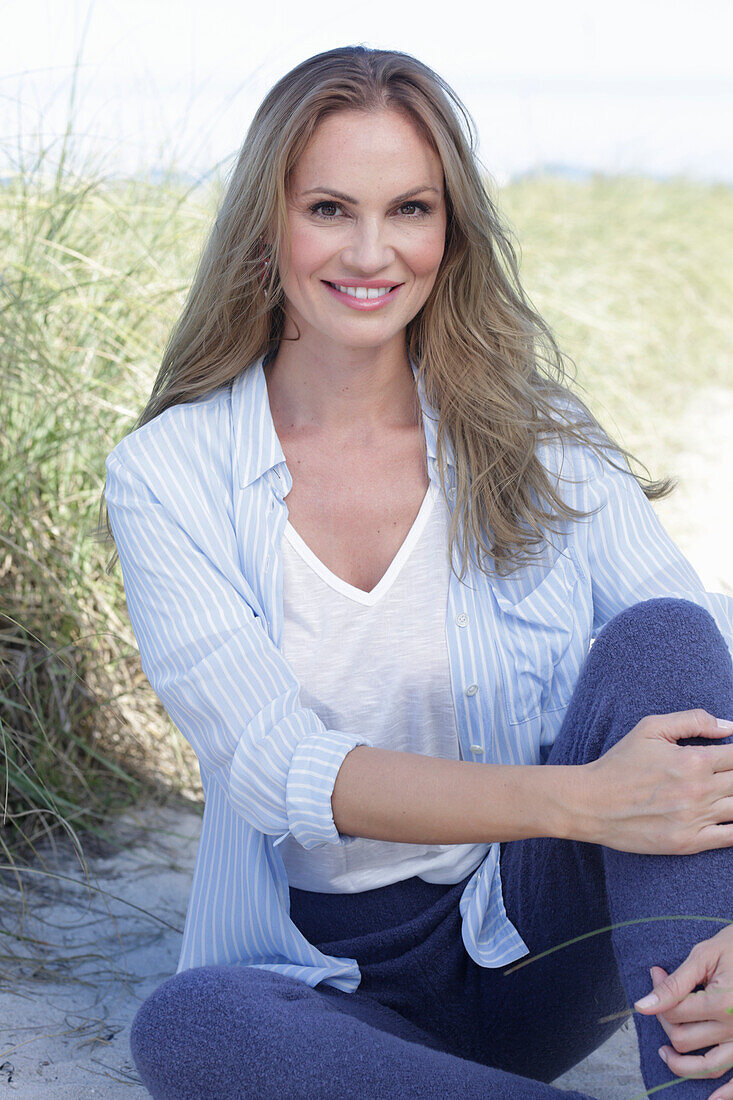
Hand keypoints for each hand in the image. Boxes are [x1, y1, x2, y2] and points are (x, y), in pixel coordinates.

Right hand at [578, 709, 732, 853]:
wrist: (591, 803)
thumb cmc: (620, 764)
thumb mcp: (650, 729)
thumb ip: (693, 720)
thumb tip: (729, 727)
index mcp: (694, 761)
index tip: (731, 759)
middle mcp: (699, 790)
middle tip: (727, 776)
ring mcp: (695, 819)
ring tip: (726, 793)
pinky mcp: (689, 843)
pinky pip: (731, 838)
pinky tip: (729, 816)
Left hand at [634, 924, 732, 1098]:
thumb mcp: (704, 956)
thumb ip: (675, 984)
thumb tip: (642, 1006)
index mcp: (723, 1003)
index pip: (675, 1012)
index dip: (657, 994)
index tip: (656, 973)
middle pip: (685, 1040)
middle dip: (665, 1020)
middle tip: (663, 998)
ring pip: (707, 1067)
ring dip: (681, 1065)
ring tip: (665, 1052)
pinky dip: (726, 1094)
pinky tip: (710, 1098)